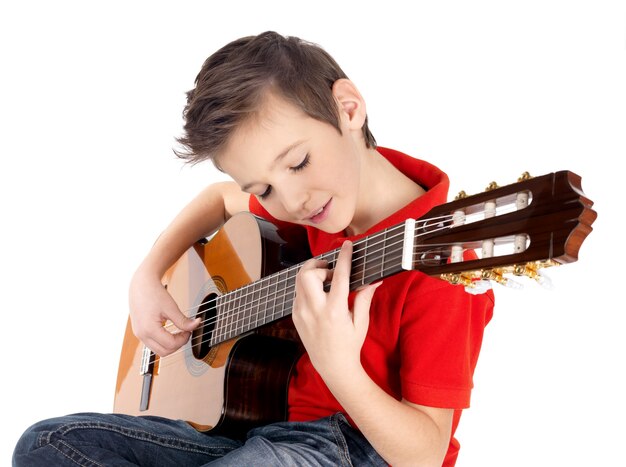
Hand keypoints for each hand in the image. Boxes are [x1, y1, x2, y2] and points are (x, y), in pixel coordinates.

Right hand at [128, 267, 199, 355]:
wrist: (141, 283)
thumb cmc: (153, 292)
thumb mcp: (171, 307)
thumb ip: (183, 320)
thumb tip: (196, 325)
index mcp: (149, 329)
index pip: (171, 344)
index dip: (183, 339)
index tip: (189, 330)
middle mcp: (141, 334)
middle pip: (164, 352)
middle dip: (178, 344)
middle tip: (186, 332)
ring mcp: (138, 334)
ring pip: (158, 350)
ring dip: (170, 344)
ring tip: (179, 332)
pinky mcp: (139, 331)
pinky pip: (153, 343)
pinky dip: (163, 341)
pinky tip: (170, 331)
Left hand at [292, 240, 380, 382]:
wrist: (332, 367)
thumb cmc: (350, 345)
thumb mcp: (361, 323)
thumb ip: (364, 299)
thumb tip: (374, 280)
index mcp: (334, 311)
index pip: (339, 276)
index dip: (344, 257)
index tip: (347, 245)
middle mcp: (315, 310)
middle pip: (307, 274)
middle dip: (318, 266)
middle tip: (330, 272)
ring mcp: (301, 313)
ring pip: (299, 281)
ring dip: (312, 275)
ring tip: (326, 283)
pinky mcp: (295, 316)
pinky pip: (297, 293)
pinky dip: (307, 287)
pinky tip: (319, 296)